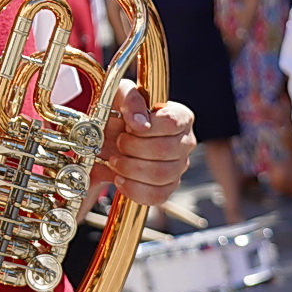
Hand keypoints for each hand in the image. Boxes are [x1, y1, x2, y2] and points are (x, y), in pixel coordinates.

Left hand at [94, 82, 195, 206]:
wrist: (106, 140)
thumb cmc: (117, 114)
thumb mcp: (119, 95)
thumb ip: (130, 99)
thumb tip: (139, 122)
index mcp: (180, 117)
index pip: (172, 123)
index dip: (147, 127)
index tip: (129, 126)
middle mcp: (185, 142)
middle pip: (165, 150)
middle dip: (132, 148)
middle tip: (118, 142)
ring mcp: (178, 167)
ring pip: (160, 175)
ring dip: (129, 168)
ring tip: (116, 160)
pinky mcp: (167, 188)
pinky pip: (156, 196)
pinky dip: (133, 189)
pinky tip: (120, 179)